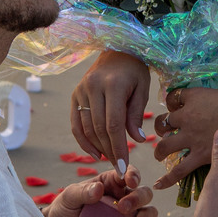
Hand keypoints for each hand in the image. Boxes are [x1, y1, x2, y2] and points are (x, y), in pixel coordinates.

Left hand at [44, 164, 156, 216]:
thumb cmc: (64, 210)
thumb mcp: (69, 197)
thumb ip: (83, 192)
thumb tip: (99, 189)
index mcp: (112, 184)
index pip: (129, 174)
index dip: (134, 175)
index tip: (130, 181)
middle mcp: (124, 199)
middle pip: (145, 194)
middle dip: (138, 199)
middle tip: (122, 208)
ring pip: (148, 215)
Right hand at [71, 50, 151, 173]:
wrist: (117, 48)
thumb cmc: (135, 70)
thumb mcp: (142, 89)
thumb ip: (136, 115)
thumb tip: (137, 140)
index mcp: (113, 85)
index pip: (114, 125)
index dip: (119, 148)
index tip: (124, 167)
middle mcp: (93, 87)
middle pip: (99, 129)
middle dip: (109, 152)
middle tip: (119, 168)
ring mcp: (81, 90)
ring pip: (86, 128)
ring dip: (97, 148)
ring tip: (110, 160)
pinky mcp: (75, 94)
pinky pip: (75, 123)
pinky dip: (83, 140)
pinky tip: (94, 153)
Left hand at [153, 86, 217, 187]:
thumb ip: (212, 102)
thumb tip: (214, 108)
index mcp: (194, 98)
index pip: (173, 97)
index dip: (173, 104)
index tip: (177, 109)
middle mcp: (187, 117)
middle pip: (164, 122)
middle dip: (162, 128)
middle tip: (165, 133)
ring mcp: (191, 137)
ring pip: (165, 145)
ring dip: (160, 151)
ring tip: (160, 155)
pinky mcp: (199, 156)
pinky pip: (178, 170)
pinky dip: (167, 178)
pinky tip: (159, 184)